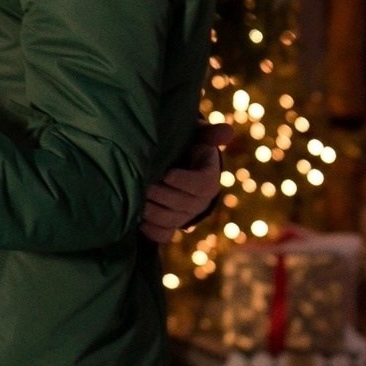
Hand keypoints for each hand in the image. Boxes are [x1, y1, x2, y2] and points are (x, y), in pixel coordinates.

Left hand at [142, 123, 232, 243]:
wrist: (179, 167)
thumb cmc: (188, 147)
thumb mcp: (198, 137)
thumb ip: (210, 134)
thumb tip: (228, 130)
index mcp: (208, 179)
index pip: (203, 185)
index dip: (185, 181)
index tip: (167, 174)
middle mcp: (200, 202)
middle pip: (184, 204)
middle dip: (162, 195)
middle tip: (143, 185)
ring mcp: (185, 216)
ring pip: (171, 221)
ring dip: (153, 212)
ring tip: (137, 199)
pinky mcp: (171, 226)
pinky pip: (164, 235)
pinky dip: (151, 231)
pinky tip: (139, 222)